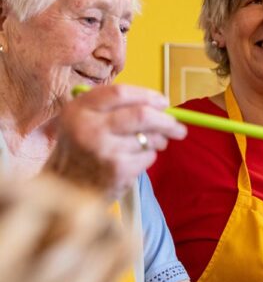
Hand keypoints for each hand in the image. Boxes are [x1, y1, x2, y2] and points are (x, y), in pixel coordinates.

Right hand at [45, 85, 186, 197]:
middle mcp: (89, 128)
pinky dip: (148, 157)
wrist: (65, 188)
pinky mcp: (117, 170)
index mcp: (79, 109)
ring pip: (148, 137)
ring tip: (153, 144)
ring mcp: (104, 150)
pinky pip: (147, 157)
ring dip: (158, 141)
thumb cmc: (83, 149)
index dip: (148, 95)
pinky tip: (134, 161)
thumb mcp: (85, 120)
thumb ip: (116, 107)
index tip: (164, 102)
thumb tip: (161, 105)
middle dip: (166, 121)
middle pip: (142, 115)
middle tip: (178, 127)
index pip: (121, 93)